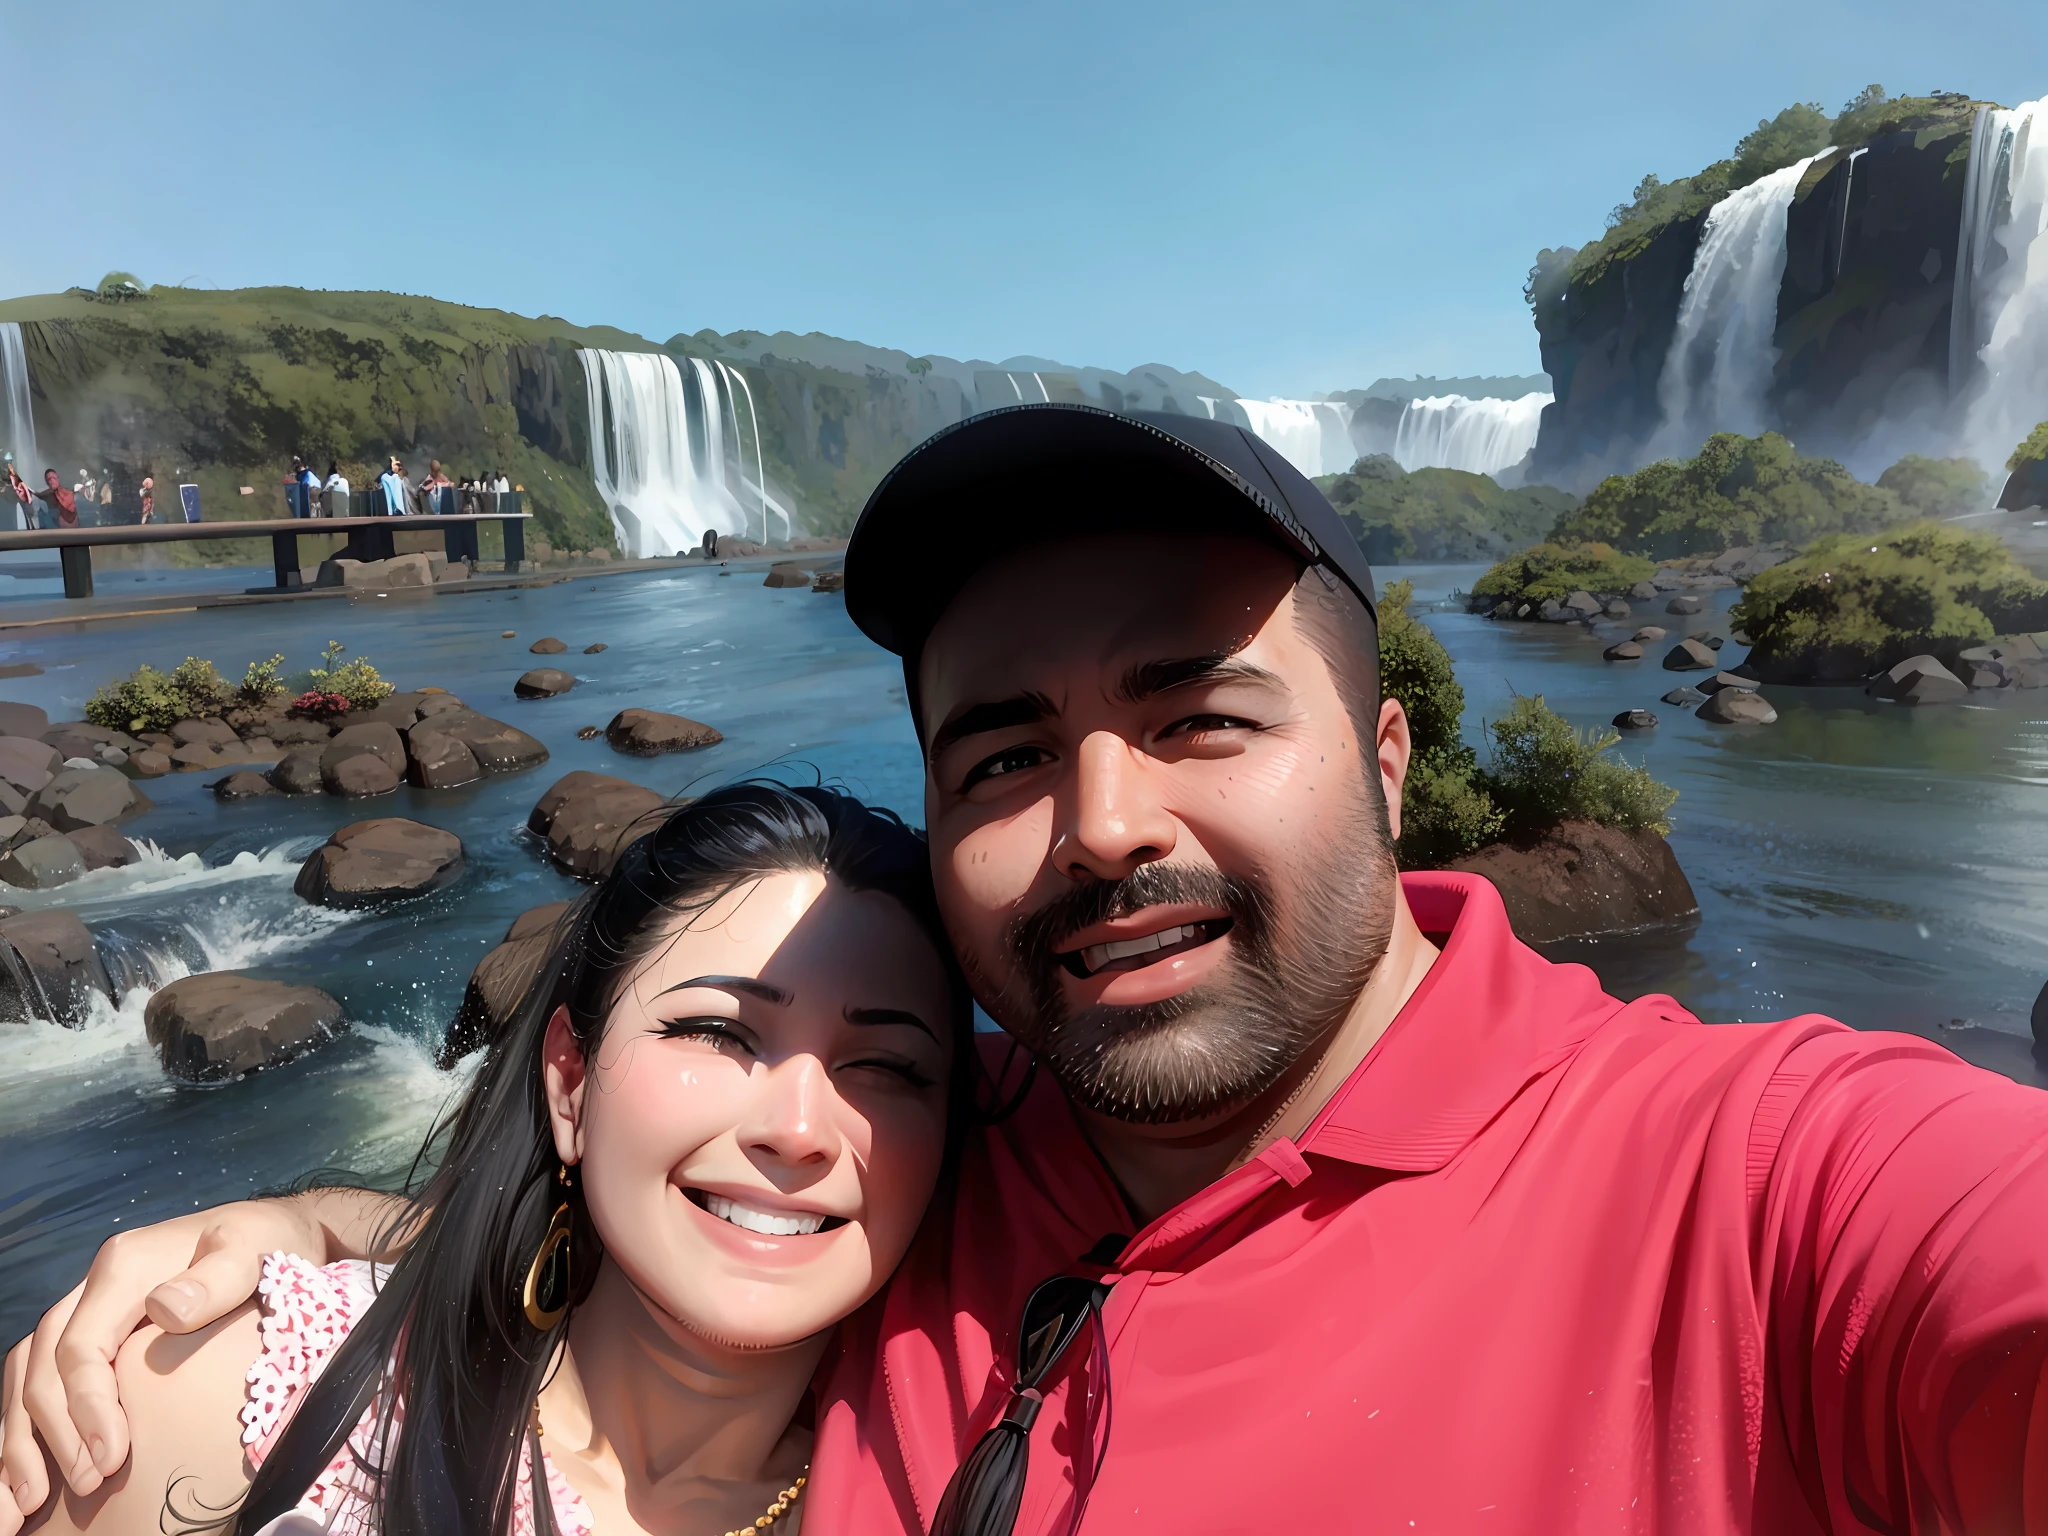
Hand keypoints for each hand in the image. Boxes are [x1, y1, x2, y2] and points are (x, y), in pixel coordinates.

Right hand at [0, 1198, 325, 1516]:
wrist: (272, 1231)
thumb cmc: (266, 1243)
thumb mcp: (252, 1251)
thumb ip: (217, 1279)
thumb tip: (167, 1309)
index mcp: (123, 1267)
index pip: (80, 1347)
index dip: (86, 1407)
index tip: (111, 1459)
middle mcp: (94, 1288)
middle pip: (44, 1366)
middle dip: (55, 1433)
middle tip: (89, 1484)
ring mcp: (90, 1310)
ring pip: (29, 1375)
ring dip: (25, 1438)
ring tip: (37, 1499)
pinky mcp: (96, 1331)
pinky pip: (43, 1378)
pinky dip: (30, 1426)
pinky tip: (37, 1473)